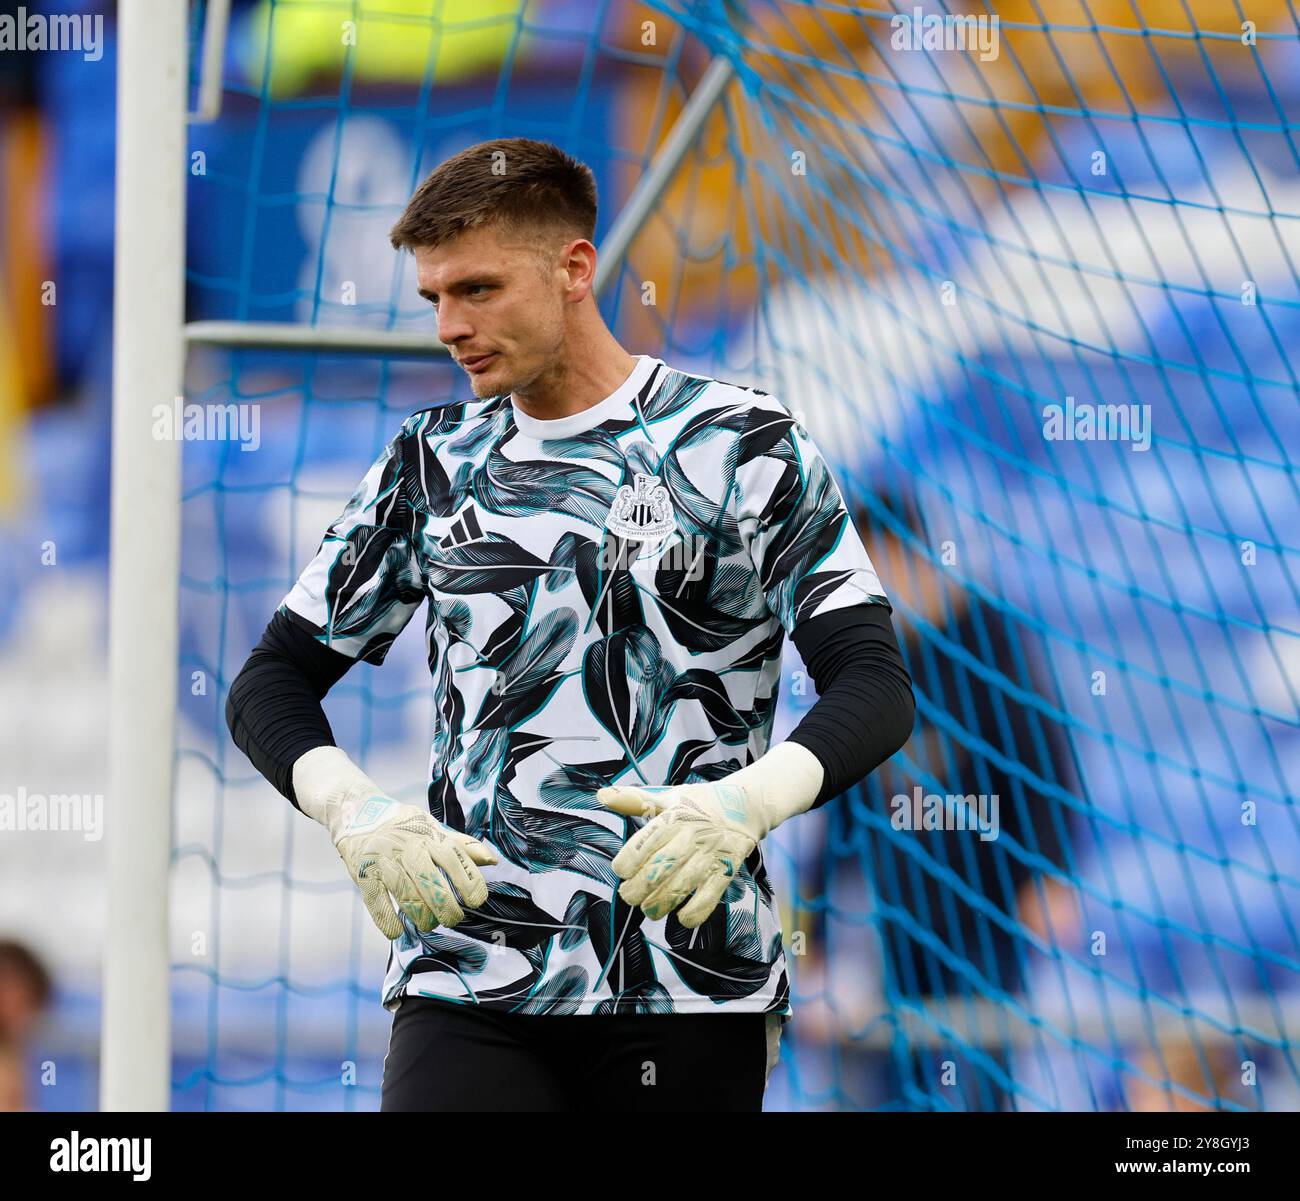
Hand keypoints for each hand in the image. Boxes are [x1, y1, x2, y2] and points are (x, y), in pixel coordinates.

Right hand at [334, 794, 497, 937]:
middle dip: (446, 906)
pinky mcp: (363, 874)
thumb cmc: (403, 825)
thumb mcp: (433, 827)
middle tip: (453, 919)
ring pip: (406, 893)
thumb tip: (493, 860)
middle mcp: (408, 847)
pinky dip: (387, 919)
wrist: (357, 813)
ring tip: (429, 924)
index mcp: (429, 835)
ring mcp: (385, 861)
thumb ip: (461, 845)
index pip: (454, 859)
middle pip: (431, 881)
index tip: (476, 901)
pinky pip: (376, 900)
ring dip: (421, 916)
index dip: (468, 882)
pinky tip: (396, 932)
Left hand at [595, 742, 823, 927]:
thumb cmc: (699, 803)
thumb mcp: (668, 795)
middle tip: (629, 896)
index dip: (627, 862)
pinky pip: (710, 896)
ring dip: (660, 904)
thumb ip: (634, 800)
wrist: (745, 805)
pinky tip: (682, 918)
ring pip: (681, 886)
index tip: (621, 871)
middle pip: (660, 868)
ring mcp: (710, 854)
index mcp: (673, 816)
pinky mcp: (727, 870)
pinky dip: (694, 912)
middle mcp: (691, 836)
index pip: (645, 842)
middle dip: (638, 889)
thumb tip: (601, 795)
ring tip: (650, 910)